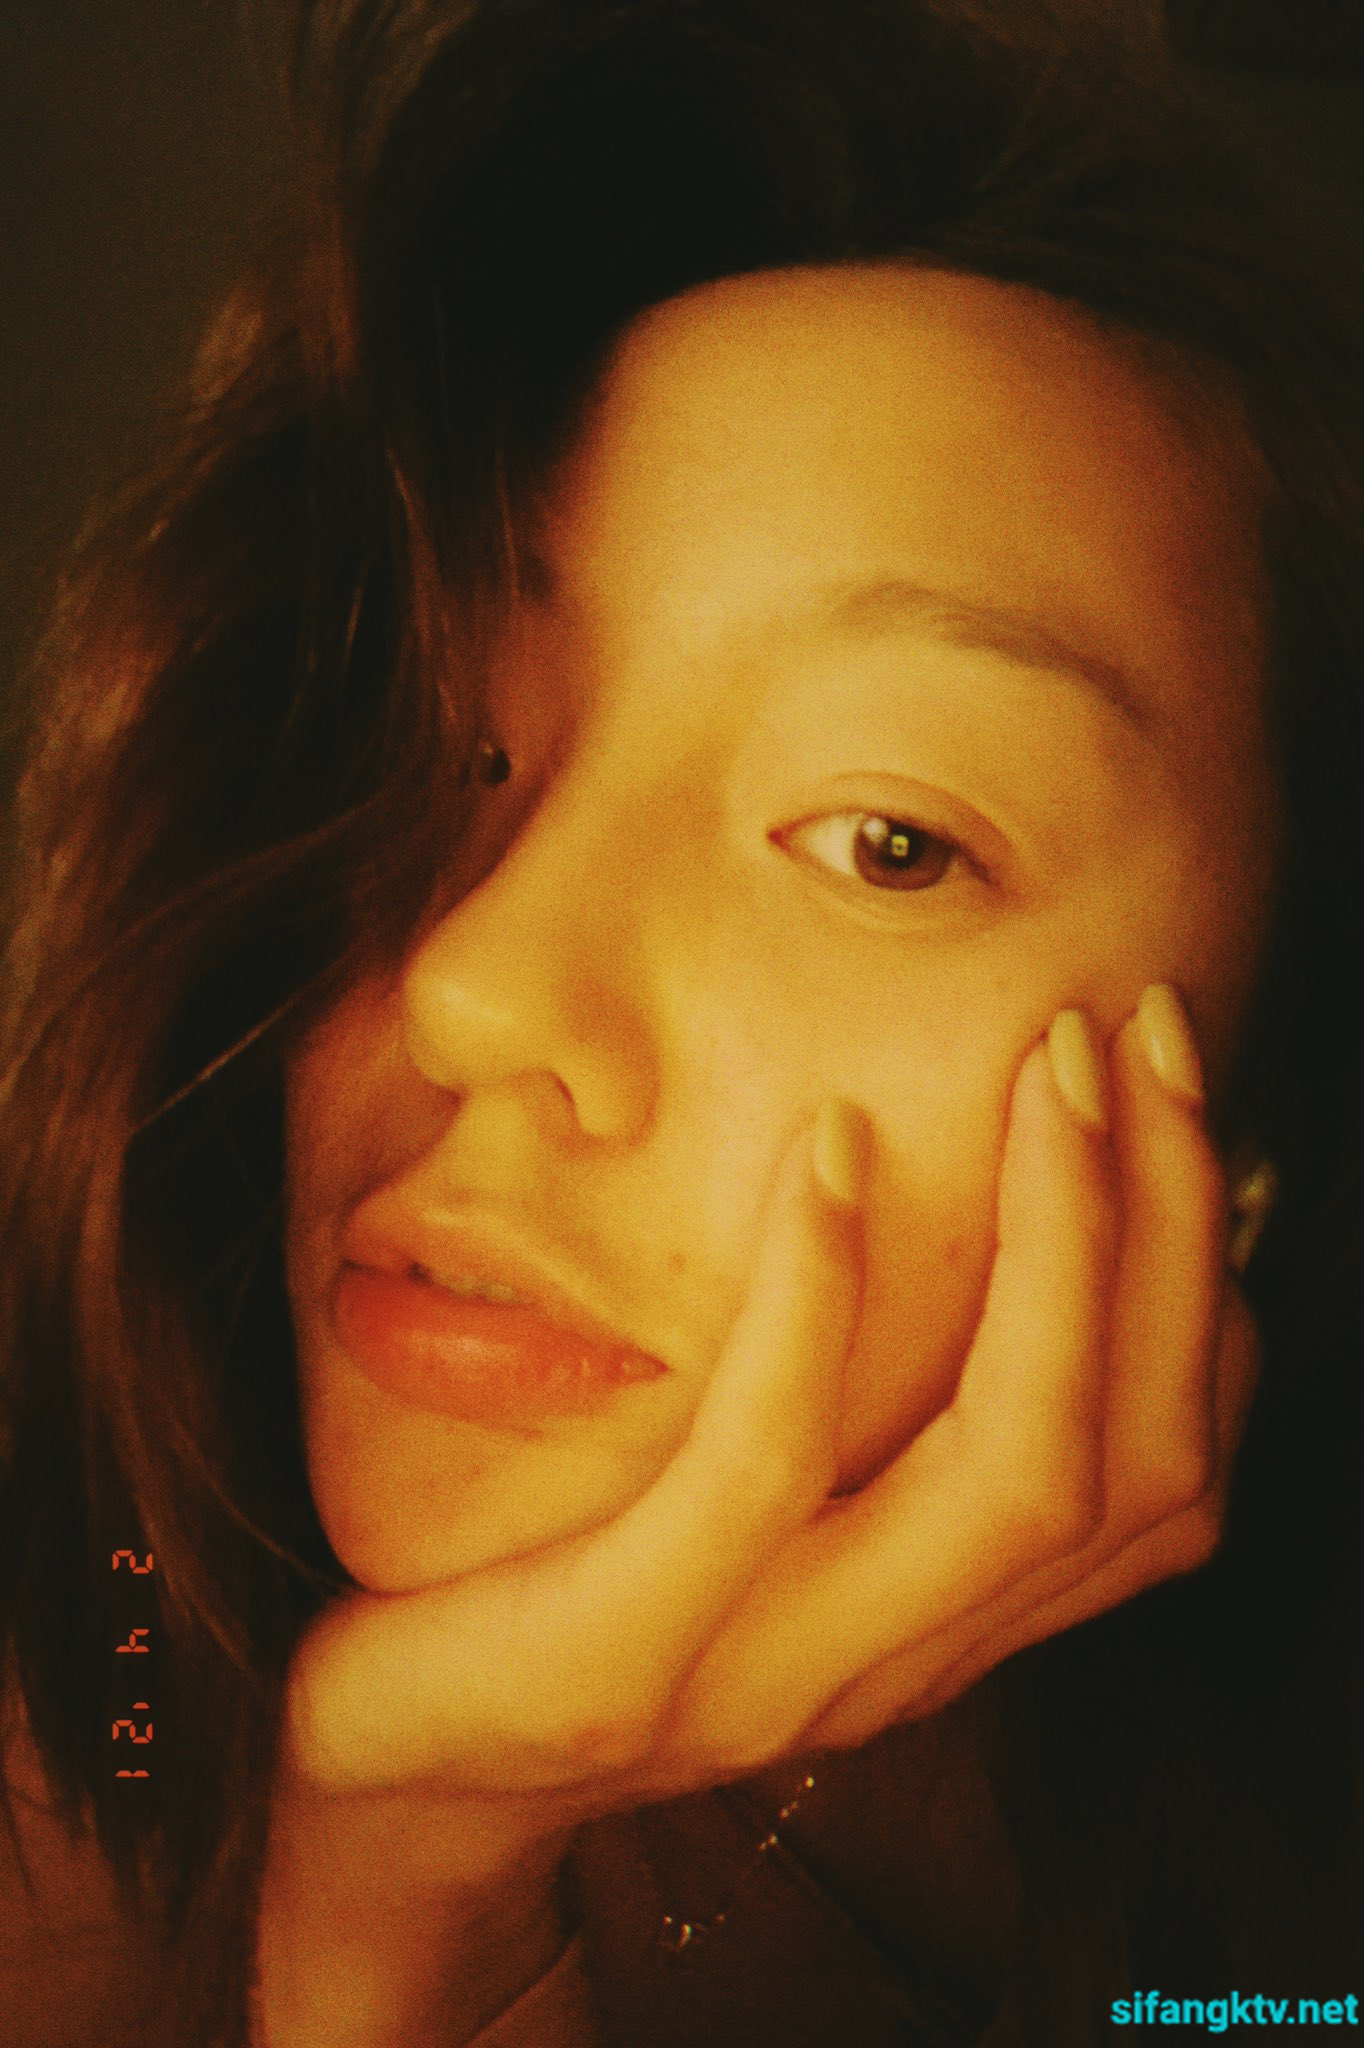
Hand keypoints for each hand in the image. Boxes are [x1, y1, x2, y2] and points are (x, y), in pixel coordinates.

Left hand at [279, 984, 1255, 1863]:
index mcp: (941, 1615)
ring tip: (1049, 1070)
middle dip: (1169, 1231)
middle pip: (1125, 1463)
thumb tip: (984, 1215)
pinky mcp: (623, 1661)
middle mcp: (896, 1657)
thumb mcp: (761, 1503)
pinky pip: (762, 1466)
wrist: (389, 1777)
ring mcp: (769, 1675)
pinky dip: (824, 1297)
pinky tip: (835, 1148)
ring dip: (1062, 1249)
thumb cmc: (580, 1580)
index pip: (1162, 1478)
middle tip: (1142, 1035)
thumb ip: (877, 1411)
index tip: (1177, 1102)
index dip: (1204, 1288)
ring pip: (1009, 1476)